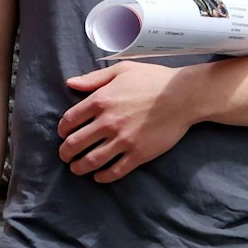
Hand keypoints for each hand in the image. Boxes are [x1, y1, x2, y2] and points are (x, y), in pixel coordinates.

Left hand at [57, 61, 197, 181]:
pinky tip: (99, 176)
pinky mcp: (139, 154)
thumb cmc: (153, 79)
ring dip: (79, 167)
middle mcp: (108, 122)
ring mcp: (123, 140)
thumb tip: (70, 83)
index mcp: (100, 100)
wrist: (184, 95)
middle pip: (75, 144)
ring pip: (91, 161)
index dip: (62, 130)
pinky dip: (103, 177)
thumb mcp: (121, 70)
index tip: (64, 134)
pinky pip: (115, 171)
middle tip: (65, 156)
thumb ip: (93, 78)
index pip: (69, 121)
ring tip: (77, 168)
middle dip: (65, 152)